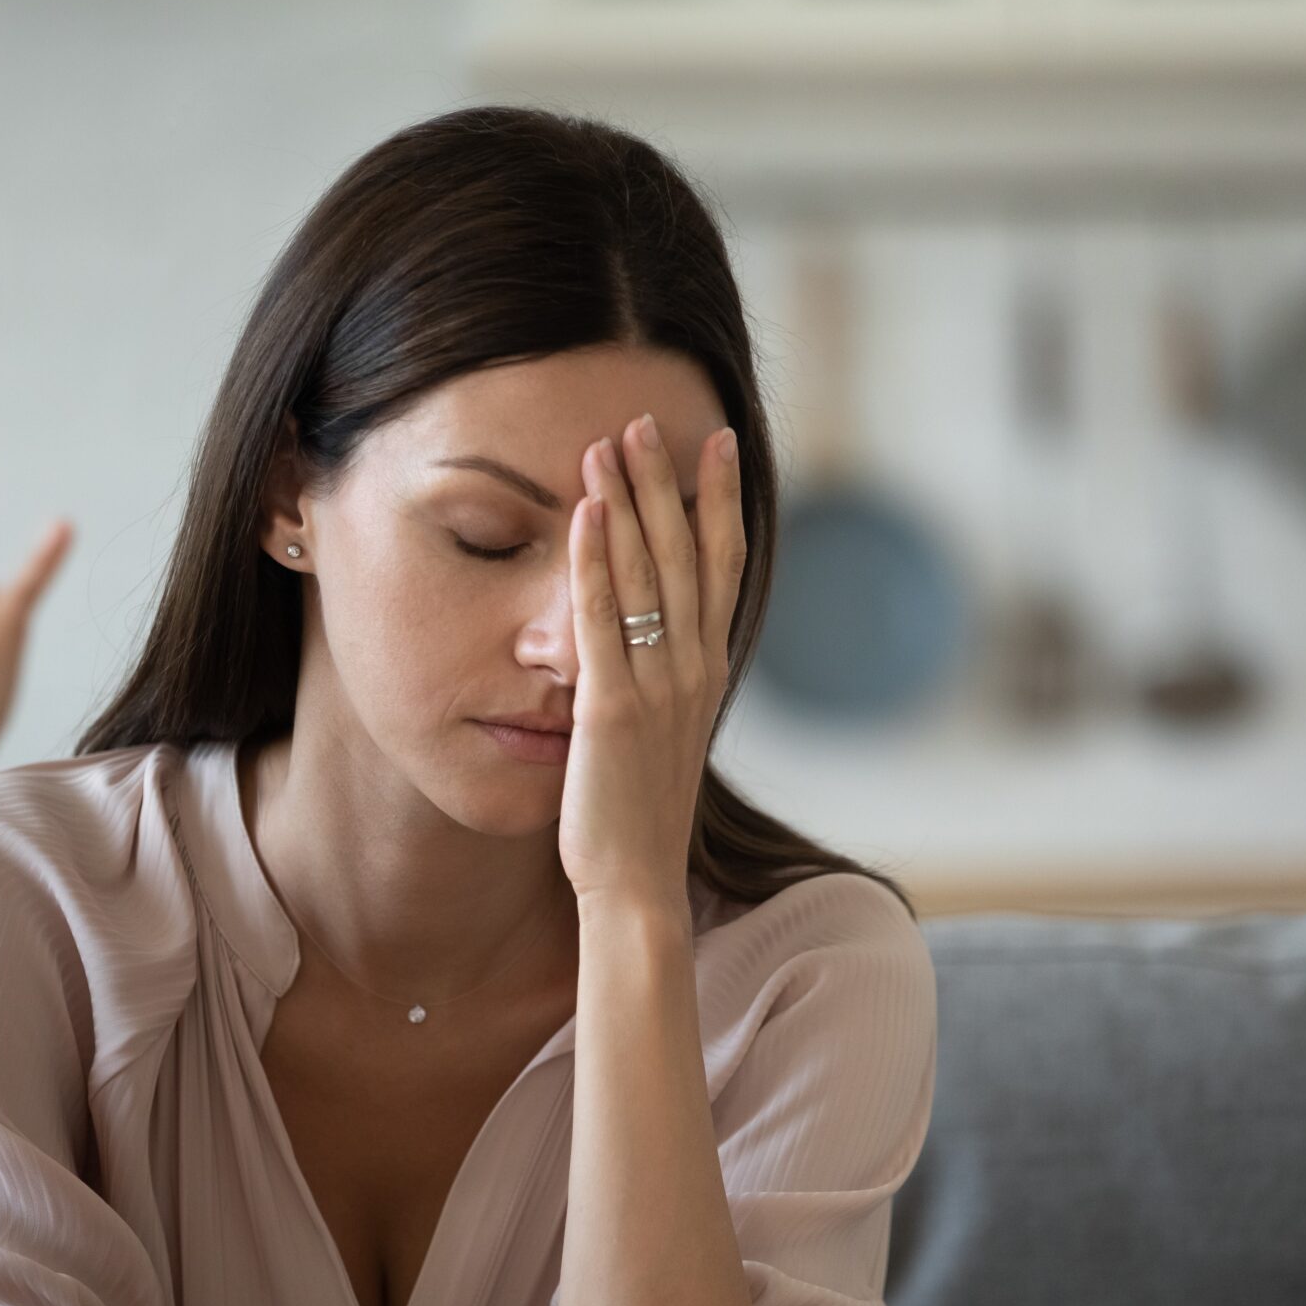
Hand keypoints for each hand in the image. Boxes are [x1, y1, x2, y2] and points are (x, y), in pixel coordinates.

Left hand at [556, 414, 745, 922]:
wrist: (636, 884)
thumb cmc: (640, 815)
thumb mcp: (665, 736)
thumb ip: (667, 683)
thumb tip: (662, 641)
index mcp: (708, 672)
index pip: (723, 567)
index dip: (720, 501)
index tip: (714, 444)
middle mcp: (692, 669)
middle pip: (686, 554)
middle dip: (665, 482)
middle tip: (647, 420)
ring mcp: (657, 687)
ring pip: (647, 574)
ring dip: (626, 502)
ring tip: (608, 443)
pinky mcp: (612, 708)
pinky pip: (602, 618)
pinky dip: (593, 560)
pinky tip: (583, 512)